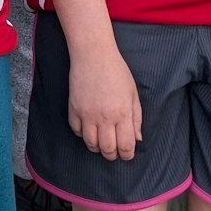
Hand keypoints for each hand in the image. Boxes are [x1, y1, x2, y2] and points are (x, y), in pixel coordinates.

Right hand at [67, 43, 143, 160]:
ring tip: (101, 143)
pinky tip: (88, 129)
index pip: (125, 145)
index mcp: (122, 113)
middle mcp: (104, 117)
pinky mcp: (73, 109)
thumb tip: (137, 138)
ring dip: (97, 148)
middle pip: (107, 149)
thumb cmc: (117, 71)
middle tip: (115, 152)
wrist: (93, 55)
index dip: (127, 154)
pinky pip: (76, 131)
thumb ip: (136, 117)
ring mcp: (87, 114)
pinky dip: (82, 134)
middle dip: (112, 155)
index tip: (127, 154)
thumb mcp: (133, 93)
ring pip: (90, 144)